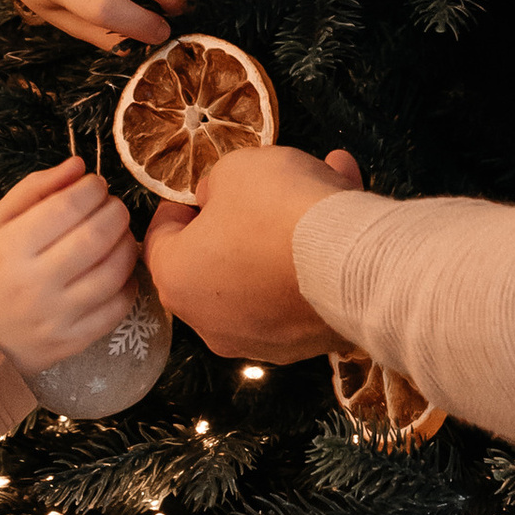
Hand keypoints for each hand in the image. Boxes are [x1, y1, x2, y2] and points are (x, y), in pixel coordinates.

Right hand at [0, 155, 138, 372]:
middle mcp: (35, 283)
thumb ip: (33, 190)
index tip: (94, 184)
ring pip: (112, 273)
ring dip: (126, 244)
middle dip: (115, 212)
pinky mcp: (71, 341)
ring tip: (119, 234)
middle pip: (96, 237)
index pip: (66, 207)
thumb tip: (78, 166)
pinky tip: (120, 271)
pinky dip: (127, 285)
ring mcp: (56, 316)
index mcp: (10, 248)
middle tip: (112, 206)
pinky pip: (116, 310)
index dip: (91, 189)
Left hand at [145, 144, 363, 359]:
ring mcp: (260, 340)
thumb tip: (217, 199)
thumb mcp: (236, 169)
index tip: (201, 190)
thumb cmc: (277, 209)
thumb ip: (216, 184)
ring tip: (323, 187)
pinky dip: (314, 258)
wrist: (354, 261)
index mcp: (177, 280)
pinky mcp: (306, 345)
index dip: (178, 206)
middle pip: (216, 261)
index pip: (160, 240)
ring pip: (265, 275)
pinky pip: (301, 292)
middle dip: (240, 220)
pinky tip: (344, 213)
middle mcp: (210, 323)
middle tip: (264, 187)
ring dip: (286, 234)